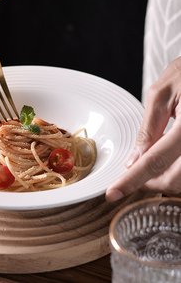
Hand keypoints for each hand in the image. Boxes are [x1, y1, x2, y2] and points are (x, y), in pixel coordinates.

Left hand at [106, 56, 180, 201]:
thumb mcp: (163, 94)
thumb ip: (149, 129)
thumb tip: (135, 159)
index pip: (156, 161)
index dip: (132, 180)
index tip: (114, 193)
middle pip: (174, 179)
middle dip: (149, 182)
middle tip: (134, 173)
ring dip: (163, 178)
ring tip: (151, 159)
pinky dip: (175, 169)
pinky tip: (168, 155)